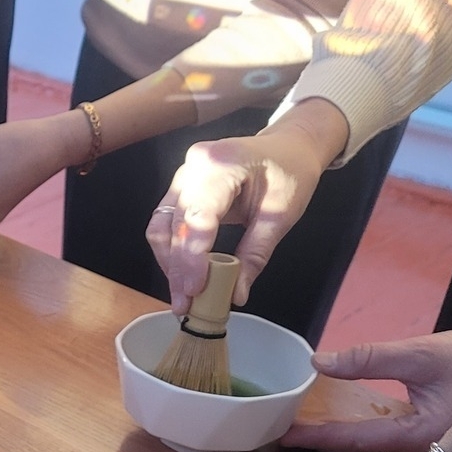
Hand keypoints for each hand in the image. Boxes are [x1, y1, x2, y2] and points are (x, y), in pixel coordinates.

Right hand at [149, 101, 345, 312]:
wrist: (288, 146)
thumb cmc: (290, 172)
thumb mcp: (281, 215)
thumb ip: (256, 254)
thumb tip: (237, 294)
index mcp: (221, 165)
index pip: (196, 218)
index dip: (192, 259)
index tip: (194, 291)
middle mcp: (193, 167)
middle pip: (173, 226)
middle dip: (177, 269)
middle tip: (184, 305)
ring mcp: (182, 175)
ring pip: (161, 227)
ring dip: (168, 264)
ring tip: (181, 296)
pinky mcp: (180, 187)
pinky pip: (166, 223)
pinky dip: (172, 251)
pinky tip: (182, 275)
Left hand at [281, 322, 451, 451]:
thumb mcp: (422, 353)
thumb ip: (371, 358)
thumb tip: (320, 362)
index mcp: (420, 436)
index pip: (356, 441)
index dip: (317, 437)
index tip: (284, 437)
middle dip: (324, 447)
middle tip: (286, 436)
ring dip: (344, 449)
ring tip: (309, 434)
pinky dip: (367, 445)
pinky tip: (348, 433)